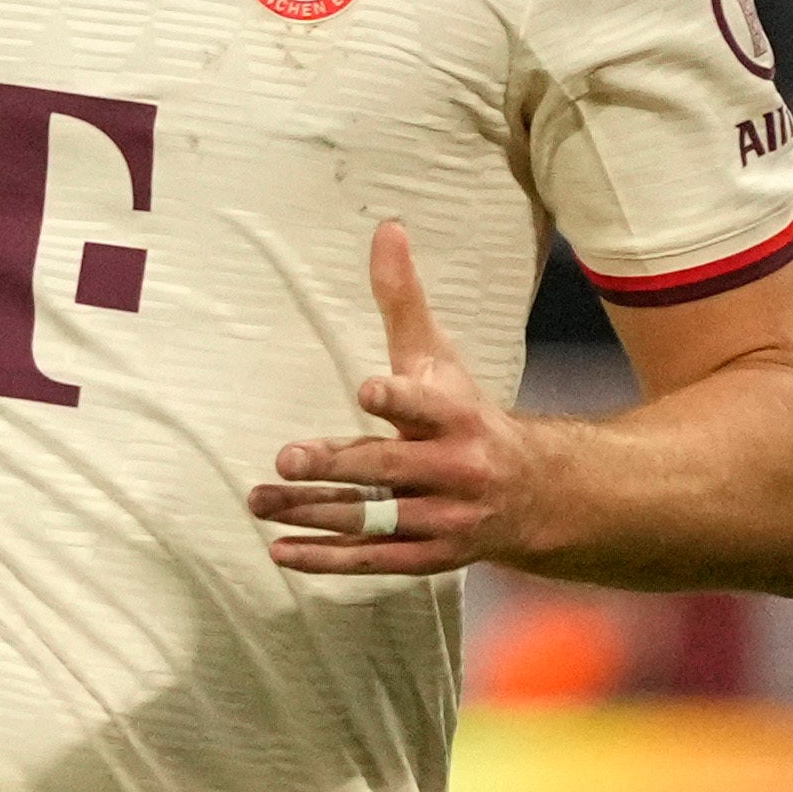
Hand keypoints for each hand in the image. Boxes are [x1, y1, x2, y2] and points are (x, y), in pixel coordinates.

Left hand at [256, 223, 526, 578]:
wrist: (533, 495)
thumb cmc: (467, 416)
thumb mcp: (440, 360)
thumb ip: (404, 302)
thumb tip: (386, 228)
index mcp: (459, 418)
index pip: (427, 407)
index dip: (399, 400)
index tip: (366, 390)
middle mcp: (455, 470)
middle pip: (389, 469)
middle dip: (337, 466)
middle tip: (286, 458)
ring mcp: (443, 519)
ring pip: (374, 521)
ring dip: (314, 514)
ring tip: (259, 502)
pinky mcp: (429, 557)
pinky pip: (374, 563)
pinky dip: (326, 560)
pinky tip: (280, 551)